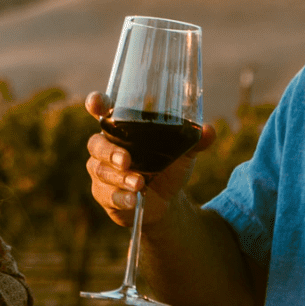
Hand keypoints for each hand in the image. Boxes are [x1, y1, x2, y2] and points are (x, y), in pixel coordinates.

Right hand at [83, 91, 215, 229]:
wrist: (165, 201)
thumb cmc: (168, 166)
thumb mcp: (183, 153)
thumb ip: (194, 141)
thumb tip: (209, 131)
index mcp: (121, 129)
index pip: (102, 111)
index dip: (96, 104)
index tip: (96, 103)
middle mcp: (105, 147)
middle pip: (96, 144)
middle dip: (110, 152)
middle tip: (125, 160)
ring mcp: (101, 172)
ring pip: (102, 172)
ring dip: (120, 178)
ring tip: (139, 183)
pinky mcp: (104, 194)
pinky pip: (107, 195)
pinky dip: (121, 198)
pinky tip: (134, 200)